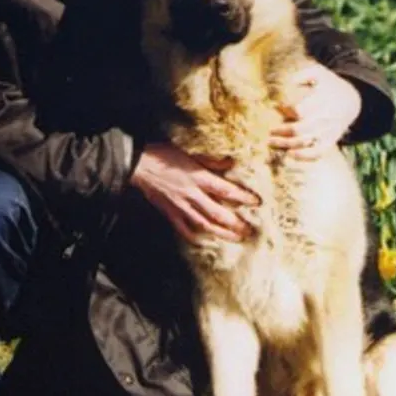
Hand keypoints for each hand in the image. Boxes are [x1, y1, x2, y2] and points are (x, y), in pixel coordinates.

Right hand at [130, 143, 258, 243]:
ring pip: (204, 224)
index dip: (242, 197)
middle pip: (218, 213)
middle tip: (249, 230)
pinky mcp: (170, 213)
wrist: (139, 166)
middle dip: (235, 223)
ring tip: (236, 238)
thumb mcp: (190, 154)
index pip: (225, 190)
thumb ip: (211, 161)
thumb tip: (230, 163)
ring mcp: (181, 207)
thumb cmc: (164, 156)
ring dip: (222, 233)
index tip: (256, 203)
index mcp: (198, 178)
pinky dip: (195, 237)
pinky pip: (184, 229)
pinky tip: (205, 241)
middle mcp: (192, 195)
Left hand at [270, 62, 360, 160]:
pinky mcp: (330, 141)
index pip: (299, 110)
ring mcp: (328, 131)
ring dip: (286, 144)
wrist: (351, 100)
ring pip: (305, 142)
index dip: (285, 110)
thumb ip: (302, 75)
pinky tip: (290, 155)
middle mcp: (324, 117)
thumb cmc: (330, 85)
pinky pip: (317, 153)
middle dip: (281, 131)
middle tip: (269, 131)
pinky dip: (304, 156)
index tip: (275, 107)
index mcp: (321, 100)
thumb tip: (284, 82)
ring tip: (272, 142)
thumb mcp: (319, 73)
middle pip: (299, 129)